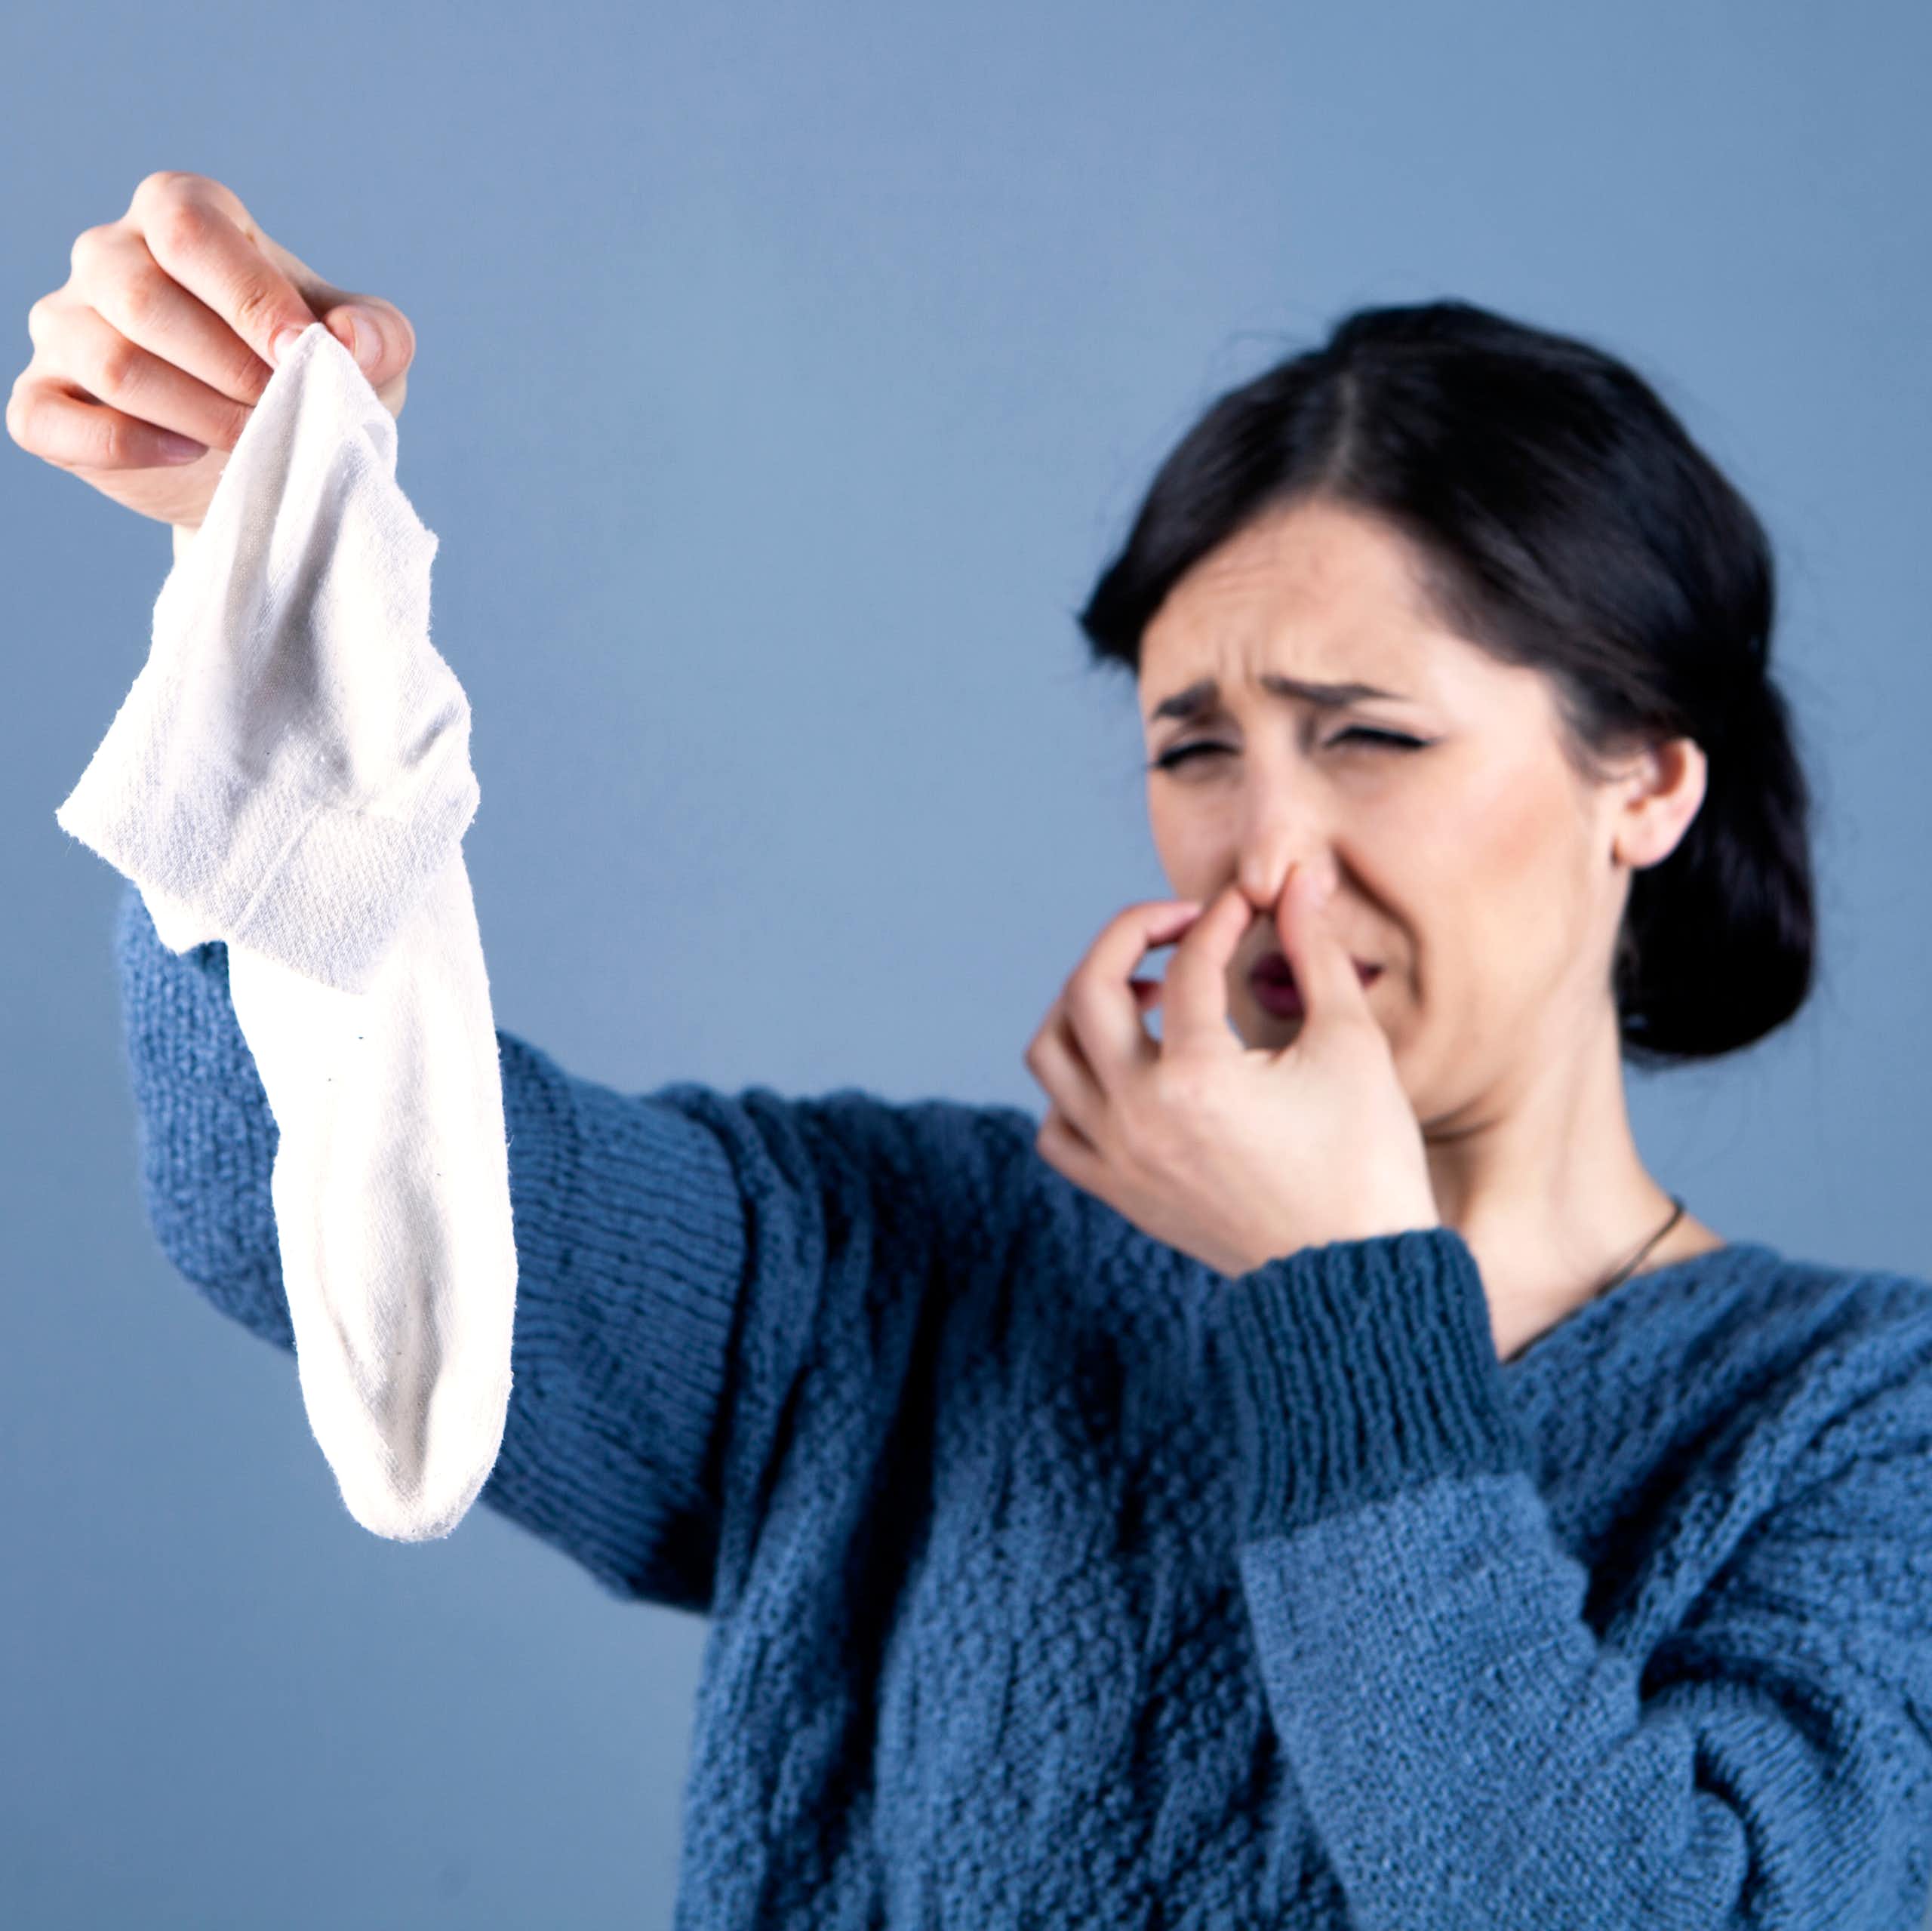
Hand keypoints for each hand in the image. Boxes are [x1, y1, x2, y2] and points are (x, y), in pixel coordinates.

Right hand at [7, 169, 415, 530]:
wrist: (272, 463)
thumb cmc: (312, 385)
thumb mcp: (368, 357)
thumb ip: (379, 336)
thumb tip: (353, 340)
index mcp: (179, 214)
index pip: (188, 228)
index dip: (249, 297)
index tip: (303, 357)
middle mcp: (108, 256)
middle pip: (140, 294)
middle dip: (228, 368)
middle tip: (282, 411)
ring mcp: (66, 325)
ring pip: (107, 360)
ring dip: (194, 412)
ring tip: (252, 439)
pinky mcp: (45, 400)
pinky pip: (49, 419)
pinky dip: (124, 444)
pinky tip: (184, 454)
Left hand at [1022, 862, 1439, 1277]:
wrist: (1356, 1278)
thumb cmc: (1367, 1162)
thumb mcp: (1351, 1046)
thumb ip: (1314, 952)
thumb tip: (1297, 879)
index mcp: (1197, 1078)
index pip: (1189, 964)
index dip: (1220, 917)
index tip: (1248, 903)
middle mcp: (1137, 1116)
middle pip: (1086, 990)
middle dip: (1129, 936)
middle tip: (1180, 926)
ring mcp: (1118, 1158)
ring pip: (1051, 1055)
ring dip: (1085, 1006)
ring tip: (1149, 996)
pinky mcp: (1119, 1192)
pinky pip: (1055, 1128)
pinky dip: (1073, 1088)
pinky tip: (1126, 1070)